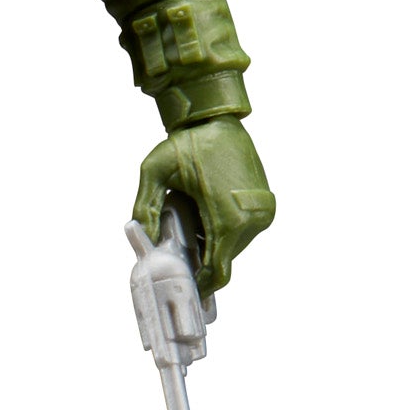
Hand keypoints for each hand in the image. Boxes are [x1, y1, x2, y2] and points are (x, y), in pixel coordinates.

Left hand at [133, 116, 274, 293]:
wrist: (217, 118)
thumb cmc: (187, 142)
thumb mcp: (155, 171)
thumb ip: (145, 207)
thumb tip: (142, 239)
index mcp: (229, 218)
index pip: (218, 271)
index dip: (201, 286)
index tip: (185, 291)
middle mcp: (253, 219)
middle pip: (224, 260)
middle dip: (201, 261)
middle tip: (176, 255)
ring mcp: (263, 212)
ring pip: (234, 247)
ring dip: (212, 245)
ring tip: (188, 228)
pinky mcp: (266, 205)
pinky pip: (242, 231)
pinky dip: (223, 232)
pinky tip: (204, 217)